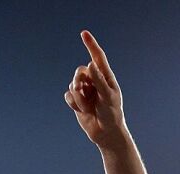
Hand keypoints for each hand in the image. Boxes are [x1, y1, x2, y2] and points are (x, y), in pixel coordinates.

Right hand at [65, 31, 126, 148]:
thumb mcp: (108, 97)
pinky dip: (74, 104)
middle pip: (80, 72)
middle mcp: (95, 82)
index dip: (91, 45)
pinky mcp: (77, 100)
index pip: (97, 58)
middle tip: (85, 92)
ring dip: (79, 97)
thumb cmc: (112, 115)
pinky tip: (83, 111)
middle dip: (80, 81)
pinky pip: (68, 96)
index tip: (84, 33)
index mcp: (106, 78)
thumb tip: (90, 64)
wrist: (106, 133)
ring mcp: (86, 91)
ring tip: (89, 107)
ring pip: (72, 84)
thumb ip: (99, 80)